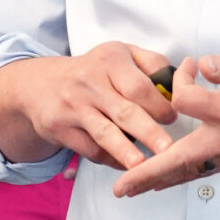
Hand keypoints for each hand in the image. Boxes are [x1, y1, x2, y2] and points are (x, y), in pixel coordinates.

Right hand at [0, 41, 181, 170]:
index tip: (172, 118)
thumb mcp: (119, 54)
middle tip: (168, 148)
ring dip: (125, 151)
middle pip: (124, 110)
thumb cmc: (92, 71)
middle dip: (148, 131)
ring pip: (103, 133)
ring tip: (142, 165)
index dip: (159, 105)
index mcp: (110, 59)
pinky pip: (89, 149)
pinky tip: (125, 165)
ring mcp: (72, 106)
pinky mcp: (59, 128)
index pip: (139, 86)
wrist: (39, 85)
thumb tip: (180, 81)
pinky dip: (110, 160)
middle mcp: (89, 81)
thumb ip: (152, 63)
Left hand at [114, 40, 219, 198]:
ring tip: (135, 189)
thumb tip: (204, 65)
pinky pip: (210, 170)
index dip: (179, 79)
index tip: (191, 63)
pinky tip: (172, 177)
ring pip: (194, 172)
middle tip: (119, 190)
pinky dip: (186, 175)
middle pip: (180, 162)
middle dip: (148, 175)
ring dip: (163, 180)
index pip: (184, 101)